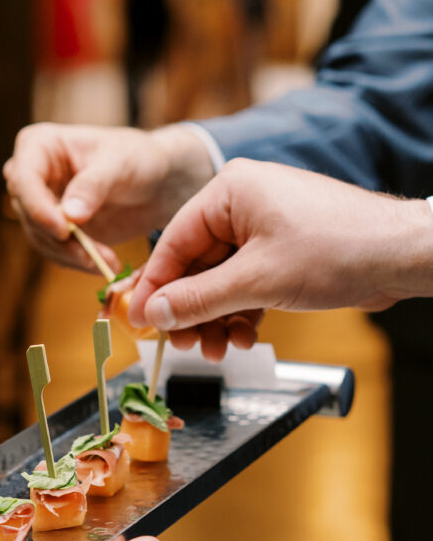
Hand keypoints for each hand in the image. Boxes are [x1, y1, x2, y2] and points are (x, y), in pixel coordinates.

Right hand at [3, 122, 214, 272]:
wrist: (155, 182)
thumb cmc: (137, 158)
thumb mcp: (120, 163)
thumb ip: (94, 185)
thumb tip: (70, 215)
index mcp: (40, 146)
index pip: (22, 178)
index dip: (37, 207)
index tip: (63, 230)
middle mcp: (33, 176)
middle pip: (28, 214)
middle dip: (59, 238)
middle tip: (93, 256)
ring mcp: (42, 205)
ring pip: (40, 238)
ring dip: (72, 255)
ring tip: (107, 262)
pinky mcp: (56, 230)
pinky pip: (56, 252)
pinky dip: (78, 262)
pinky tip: (104, 264)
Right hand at [129, 159, 432, 353]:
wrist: (400, 256)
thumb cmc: (336, 250)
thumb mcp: (256, 281)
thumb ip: (198, 299)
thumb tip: (153, 314)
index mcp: (231, 190)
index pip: (174, 241)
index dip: (155, 286)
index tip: (139, 321)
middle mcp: (244, 204)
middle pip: (196, 265)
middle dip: (190, 310)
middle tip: (182, 344)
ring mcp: (265, 228)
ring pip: (221, 281)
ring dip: (215, 318)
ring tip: (216, 350)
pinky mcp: (282, 251)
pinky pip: (246, 285)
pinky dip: (240, 313)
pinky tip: (242, 339)